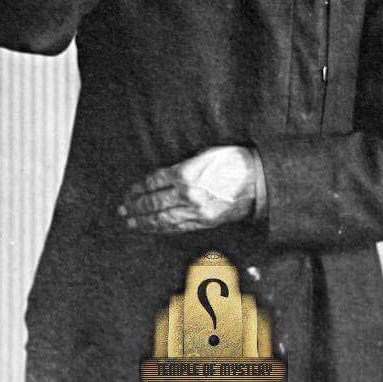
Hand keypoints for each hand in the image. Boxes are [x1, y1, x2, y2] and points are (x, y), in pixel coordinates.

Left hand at [118, 147, 255, 232]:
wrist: (259, 179)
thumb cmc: (232, 160)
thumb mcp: (204, 155)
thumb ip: (182, 166)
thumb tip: (162, 178)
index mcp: (186, 173)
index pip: (154, 183)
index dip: (138, 189)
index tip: (129, 192)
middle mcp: (189, 194)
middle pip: (154, 203)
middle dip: (136, 207)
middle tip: (123, 210)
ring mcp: (197, 211)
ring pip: (164, 219)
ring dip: (145, 221)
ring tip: (131, 222)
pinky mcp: (205, 222)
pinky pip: (179, 227)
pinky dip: (163, 228)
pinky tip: (153, 228)